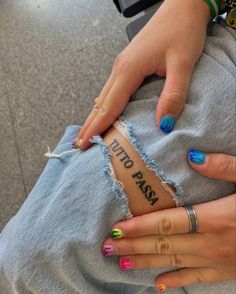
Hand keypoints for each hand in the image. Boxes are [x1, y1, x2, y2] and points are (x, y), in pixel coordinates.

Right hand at [75, 0, 210, 149]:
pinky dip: (105, 106)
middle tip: (79, 145)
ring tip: (88, 134)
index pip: (109, 106)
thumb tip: (164, 123)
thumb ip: (174, 95)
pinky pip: (112, 91)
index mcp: (129, 70)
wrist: (183, 6)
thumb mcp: (183, 63)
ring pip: (104, 97)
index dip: (97, 127)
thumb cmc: (182, 30)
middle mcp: (120, 69)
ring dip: (95, 117)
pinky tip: (105, 114)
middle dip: (89, 125)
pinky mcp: (129, 65)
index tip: (84, 144)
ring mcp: (123, 66)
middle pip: (101, 103)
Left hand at [102, 152, 235, 290]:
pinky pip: (196, 279)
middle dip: (133, 246)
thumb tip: (193, 158)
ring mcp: (218, 261)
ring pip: (174, 263)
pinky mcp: (227, 272)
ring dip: (145, 263)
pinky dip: (176, 282)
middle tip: (107, 247)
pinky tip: (159, 285)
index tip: (117, 228)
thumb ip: (225, 167)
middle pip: (163, 245)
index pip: (166, 223)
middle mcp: (212, 242)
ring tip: (121, 263)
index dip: (140, 226)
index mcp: (216, 218)